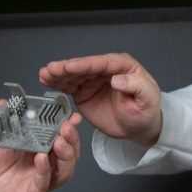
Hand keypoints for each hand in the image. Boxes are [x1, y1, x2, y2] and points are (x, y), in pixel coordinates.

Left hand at [0, 105, 79, 191]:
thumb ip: (0, 122)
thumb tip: (5, 102)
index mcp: (33, 148)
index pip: (56, 134)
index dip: (65, 124)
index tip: (70, 114)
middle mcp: (40, 164)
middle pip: (67, 152)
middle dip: (71, 138)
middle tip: (67, 127)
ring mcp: (38, 180)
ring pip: (64, 170)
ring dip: (66, 154)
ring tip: (59, 141)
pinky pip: (44, 183)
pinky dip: (45, 170)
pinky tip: (42, 158)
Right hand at [39, 53, 164, 147]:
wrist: (139, 127)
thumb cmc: (146, 110)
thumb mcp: (147, 98)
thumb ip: (136, 86)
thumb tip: (117, 79)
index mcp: (122, 66)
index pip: (100, 64)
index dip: (84, 65)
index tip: (68, 66)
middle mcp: (104, 70)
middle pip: (83, 67)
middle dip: (66, 68)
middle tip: (50, 69)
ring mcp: (92, 81)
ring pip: (73, 75)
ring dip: (58, 75)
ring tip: (44, 75)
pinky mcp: (84, 93)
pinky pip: (69, 86)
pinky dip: (58, 84)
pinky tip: (47, 82)